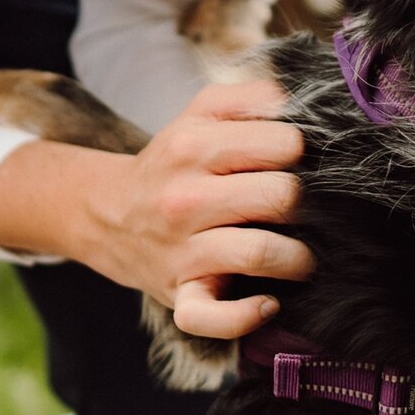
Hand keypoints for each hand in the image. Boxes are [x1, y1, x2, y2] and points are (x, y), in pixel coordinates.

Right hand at [83, 80, 312, 336]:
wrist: (109, 215)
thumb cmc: (173, 165)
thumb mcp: (198, 115)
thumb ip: (247, 97)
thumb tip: (293, 97)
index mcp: (194, 146)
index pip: (283, 144)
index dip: (303, 154)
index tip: (299, 165)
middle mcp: (186, 198)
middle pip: (281, 197)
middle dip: (306, 205)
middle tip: (302, 212)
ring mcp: (182, 250)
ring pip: (262, 253)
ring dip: (299, 259)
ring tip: (302, 257)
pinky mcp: (179, 295)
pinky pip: (213, 317)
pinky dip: (247, 315)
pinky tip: (268, 302)